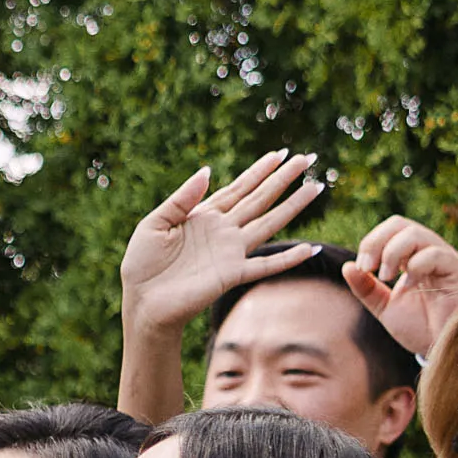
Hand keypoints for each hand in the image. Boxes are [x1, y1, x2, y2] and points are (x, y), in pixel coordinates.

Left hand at [119, 149, 324, 339]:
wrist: (142, 303)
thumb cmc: (143, 265)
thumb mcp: (155, 223)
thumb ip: (182, 198)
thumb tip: (207, 171)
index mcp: (204, 216)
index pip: (239, 188)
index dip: (260, 170)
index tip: (281, 154)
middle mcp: (223, 231)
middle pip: (260, 199)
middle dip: (283, 179)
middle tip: (308, 158)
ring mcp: (230, 252)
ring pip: (269, 224)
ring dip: (293, 207)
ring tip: (315, 188)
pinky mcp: (232, 275)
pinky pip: (265, 265)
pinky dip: (288, 259)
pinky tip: (310, 249)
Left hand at [340, 216, 457, 360]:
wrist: (440, 348)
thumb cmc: (420, 328)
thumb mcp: (385, 307)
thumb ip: (366, 288)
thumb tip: (347, 266)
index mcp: (413, 256)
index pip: (391, 229)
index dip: (371, 242)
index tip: (362, 268)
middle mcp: (429, 251)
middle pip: (400, 224)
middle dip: (377, 243)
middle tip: (368, 268)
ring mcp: (444, 259)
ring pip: (415, 234)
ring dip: (392, 253)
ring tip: (386, 277)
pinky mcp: (456, 270)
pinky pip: (434, 254)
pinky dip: (414, 268)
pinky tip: (408, 287)